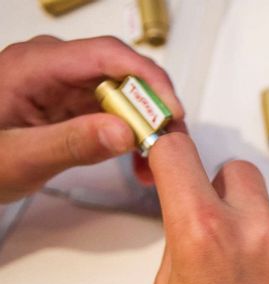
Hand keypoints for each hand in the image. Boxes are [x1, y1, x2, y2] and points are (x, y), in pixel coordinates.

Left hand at [0, 35, 182, 202]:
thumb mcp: (19, 159)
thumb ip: (71, 144)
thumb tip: (123, 131)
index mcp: (33, 66)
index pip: (106, 55)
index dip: (147, 80)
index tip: (170, 112)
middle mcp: (53, 67)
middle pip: (123, 74)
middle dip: (153, 109)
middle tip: (168, 145)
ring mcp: (64, 85)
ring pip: (125, 94)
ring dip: (147, 127)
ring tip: (153, 163)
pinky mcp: (72, 104)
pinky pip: (116, 111)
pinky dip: (133, 136)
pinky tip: (138, 160)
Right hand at [149, 133, 268, 283]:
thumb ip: (183, 239)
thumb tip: (192, 206)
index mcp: (205, 232)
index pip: (180, 153)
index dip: (171, 155)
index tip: (173, 162)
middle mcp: (259, 230)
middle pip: (240, 173)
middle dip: (226, 195)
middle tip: (224, 236)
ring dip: (267, 241)